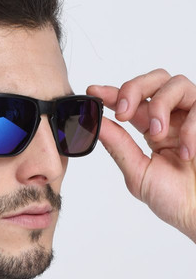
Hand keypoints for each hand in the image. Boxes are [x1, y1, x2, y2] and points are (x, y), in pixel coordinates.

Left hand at [87, 69, 195, 241]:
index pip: (131, 102)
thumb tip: (94, 123)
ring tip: (156, 134)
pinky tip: (186, 151)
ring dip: (160, 106)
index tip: (93, 91)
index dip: (111, 93)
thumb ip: (118, 145)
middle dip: (133, 89)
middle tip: (123, 112)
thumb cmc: (176, 199)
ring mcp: (194, 118)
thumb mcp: (138, 172)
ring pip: (176, 83)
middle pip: (154, 79)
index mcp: (153, 129)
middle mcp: (173, 118)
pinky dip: (189, 127)